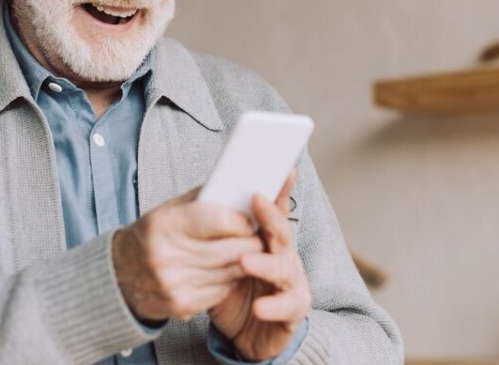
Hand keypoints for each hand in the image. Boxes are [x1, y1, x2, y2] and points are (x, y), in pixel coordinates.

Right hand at [113, 187, 263, 321]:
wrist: (122, 274)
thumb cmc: (152, 236)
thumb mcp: (170, 209)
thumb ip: (204, 200)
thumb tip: (241, 191)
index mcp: (166, 224)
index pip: (220, 221)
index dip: (242, 221)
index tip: (250, 220)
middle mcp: (167, 255)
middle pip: (231, 249)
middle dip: (252, 242)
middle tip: (259, 236)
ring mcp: (174, 283)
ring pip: (231, 271)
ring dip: (246, 262)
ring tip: (247, 252)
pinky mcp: (181, 304)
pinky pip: (222, 290)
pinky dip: (231, 280)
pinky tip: (228, 270)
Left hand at [208, 171, 311, 360]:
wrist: (249, 331)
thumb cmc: (236, 288)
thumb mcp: (222, 259)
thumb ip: (219, 233)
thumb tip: (206, 197)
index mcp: (267, 240)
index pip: (274, 210)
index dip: (280, 188)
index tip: (282, 168)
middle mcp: (284, 256)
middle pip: (282, 232)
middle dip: (270, 217)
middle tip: (257, 202)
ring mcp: (292, 282)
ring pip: (285, 268)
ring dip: (266, 263)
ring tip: (244, 262)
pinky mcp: (293, 310)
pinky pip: (287, 306)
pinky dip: (273, 306)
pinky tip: (259, 306)